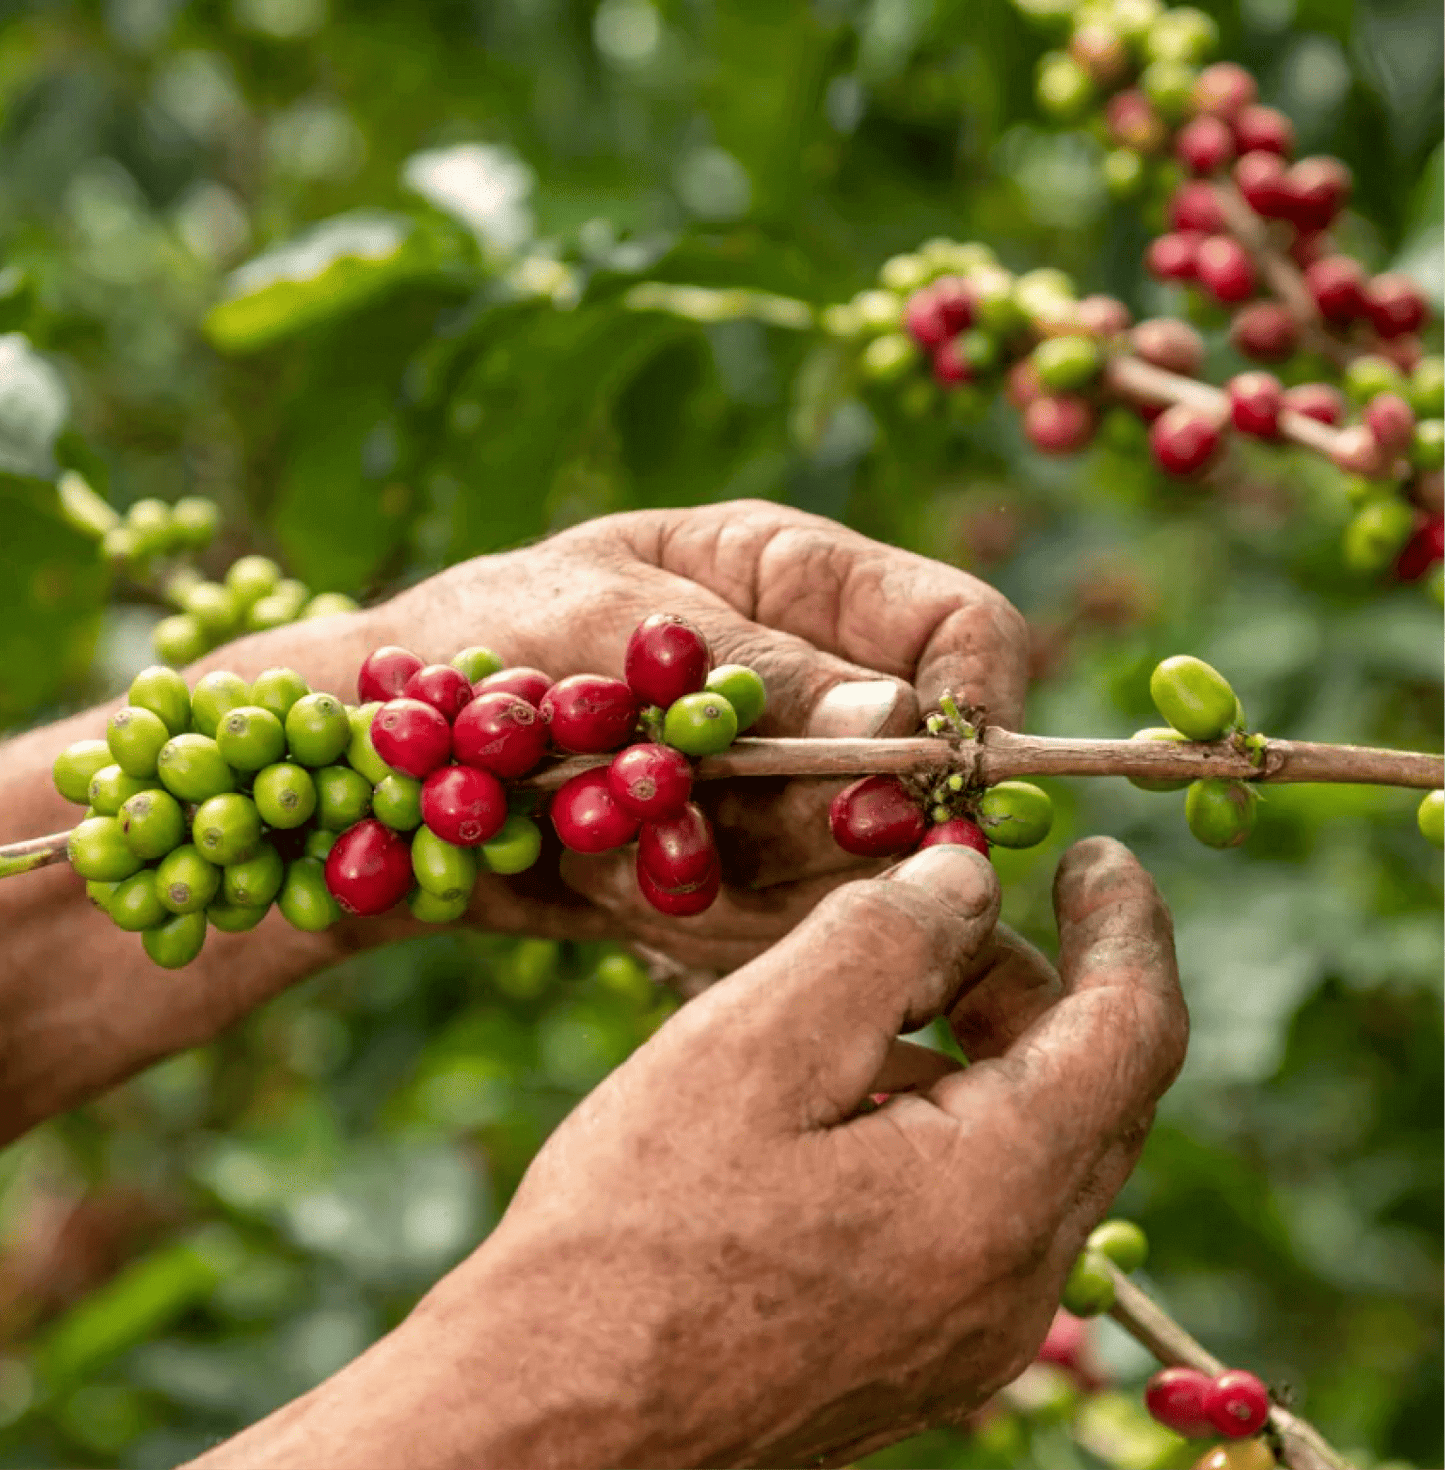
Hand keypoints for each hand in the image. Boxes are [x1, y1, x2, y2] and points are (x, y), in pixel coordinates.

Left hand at [0, 499, 1024, 1138]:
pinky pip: (775, 925)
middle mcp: (805, 686)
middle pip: (919, 768)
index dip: (976, 704)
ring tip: (609, 836)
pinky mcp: (731, 874)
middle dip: (837, 819)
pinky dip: (699, 921)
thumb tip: (909, 727)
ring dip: (744, 874)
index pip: (961, 628)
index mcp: (794, 577)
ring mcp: (771, 790)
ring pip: (850, 863)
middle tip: (721, 831)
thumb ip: (760, 678)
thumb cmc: (472, 650)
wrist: (366, 773)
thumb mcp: (608, 625)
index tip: (941, 786)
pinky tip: (606, 884)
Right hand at [194, 837, 1185, 1468]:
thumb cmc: (634, 1229)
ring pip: (1031, 1149)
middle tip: (938, 917)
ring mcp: (971, 1336)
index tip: (1094, 853)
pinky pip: (978, 1209)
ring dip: (977, 1051)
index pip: (1132, 1031)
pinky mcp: (918, 1356)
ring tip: (861, 1003)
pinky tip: (837, 1100)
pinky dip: (942, 1122)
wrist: (548, 1422)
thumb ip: (884, 936)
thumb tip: (966, 879)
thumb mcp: (756, 1041)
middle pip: (1087, 1090)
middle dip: (1029, 982)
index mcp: (997, 1197)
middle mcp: (1015, 1284)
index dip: (1127, 926)